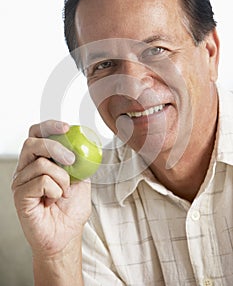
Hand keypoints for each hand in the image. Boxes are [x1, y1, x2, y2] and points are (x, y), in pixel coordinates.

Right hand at [12, 120, 90, 258]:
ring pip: (40, 163)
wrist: (66, 235)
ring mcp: (21, 181)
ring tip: (63, 192)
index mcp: (38, 160)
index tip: (67, 127)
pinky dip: (55, 190)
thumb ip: (78, 160)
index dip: (49, 126)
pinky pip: (41, 181)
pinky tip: (53, 200)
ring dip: (61, 177)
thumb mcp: (81, 178)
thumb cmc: (71, 208)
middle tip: (71, 161)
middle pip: (32, 142)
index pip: (37, 134)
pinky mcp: (20, 195)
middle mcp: (26, 168)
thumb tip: (84, 143)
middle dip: (56, 147)